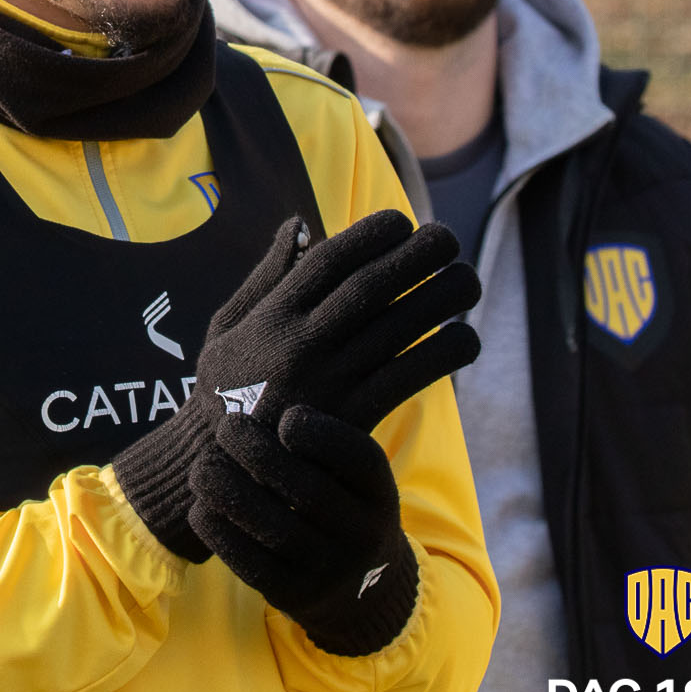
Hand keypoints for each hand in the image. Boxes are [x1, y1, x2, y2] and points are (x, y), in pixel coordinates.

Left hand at [188, 404, 418, 656]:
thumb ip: (316, 441)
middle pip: (308, 492)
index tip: (286, 417)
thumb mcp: (349, 478)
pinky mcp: (293, 596)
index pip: (360, 460)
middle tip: (227, 429)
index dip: (322, 434)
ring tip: (202, 467)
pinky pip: (250, 563)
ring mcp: (328, 571)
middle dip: (258, 453)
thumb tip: (255, 387)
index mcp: (380, 494)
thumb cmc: (338, 508)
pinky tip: (201, 506)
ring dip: (227, 490)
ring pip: (274, 529)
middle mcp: (362, 535)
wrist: (360, 594)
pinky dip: (219, 530)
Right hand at [223, 209, 480, 431]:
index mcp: (271, 318)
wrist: (224, 469)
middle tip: (447, 238)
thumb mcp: (226, 327)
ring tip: (467, 279)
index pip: (328, 262)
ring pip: (397, 329)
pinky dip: (443, 355)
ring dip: (439, 299)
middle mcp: (300, 344)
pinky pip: (408, 378)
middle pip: (369, 287)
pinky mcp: (352, 419)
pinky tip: (466, 338)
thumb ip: (265, 277)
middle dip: (414, 255)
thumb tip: (301, 225)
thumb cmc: (223, 390)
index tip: (400, 222)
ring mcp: (328, 382)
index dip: (369, 235)